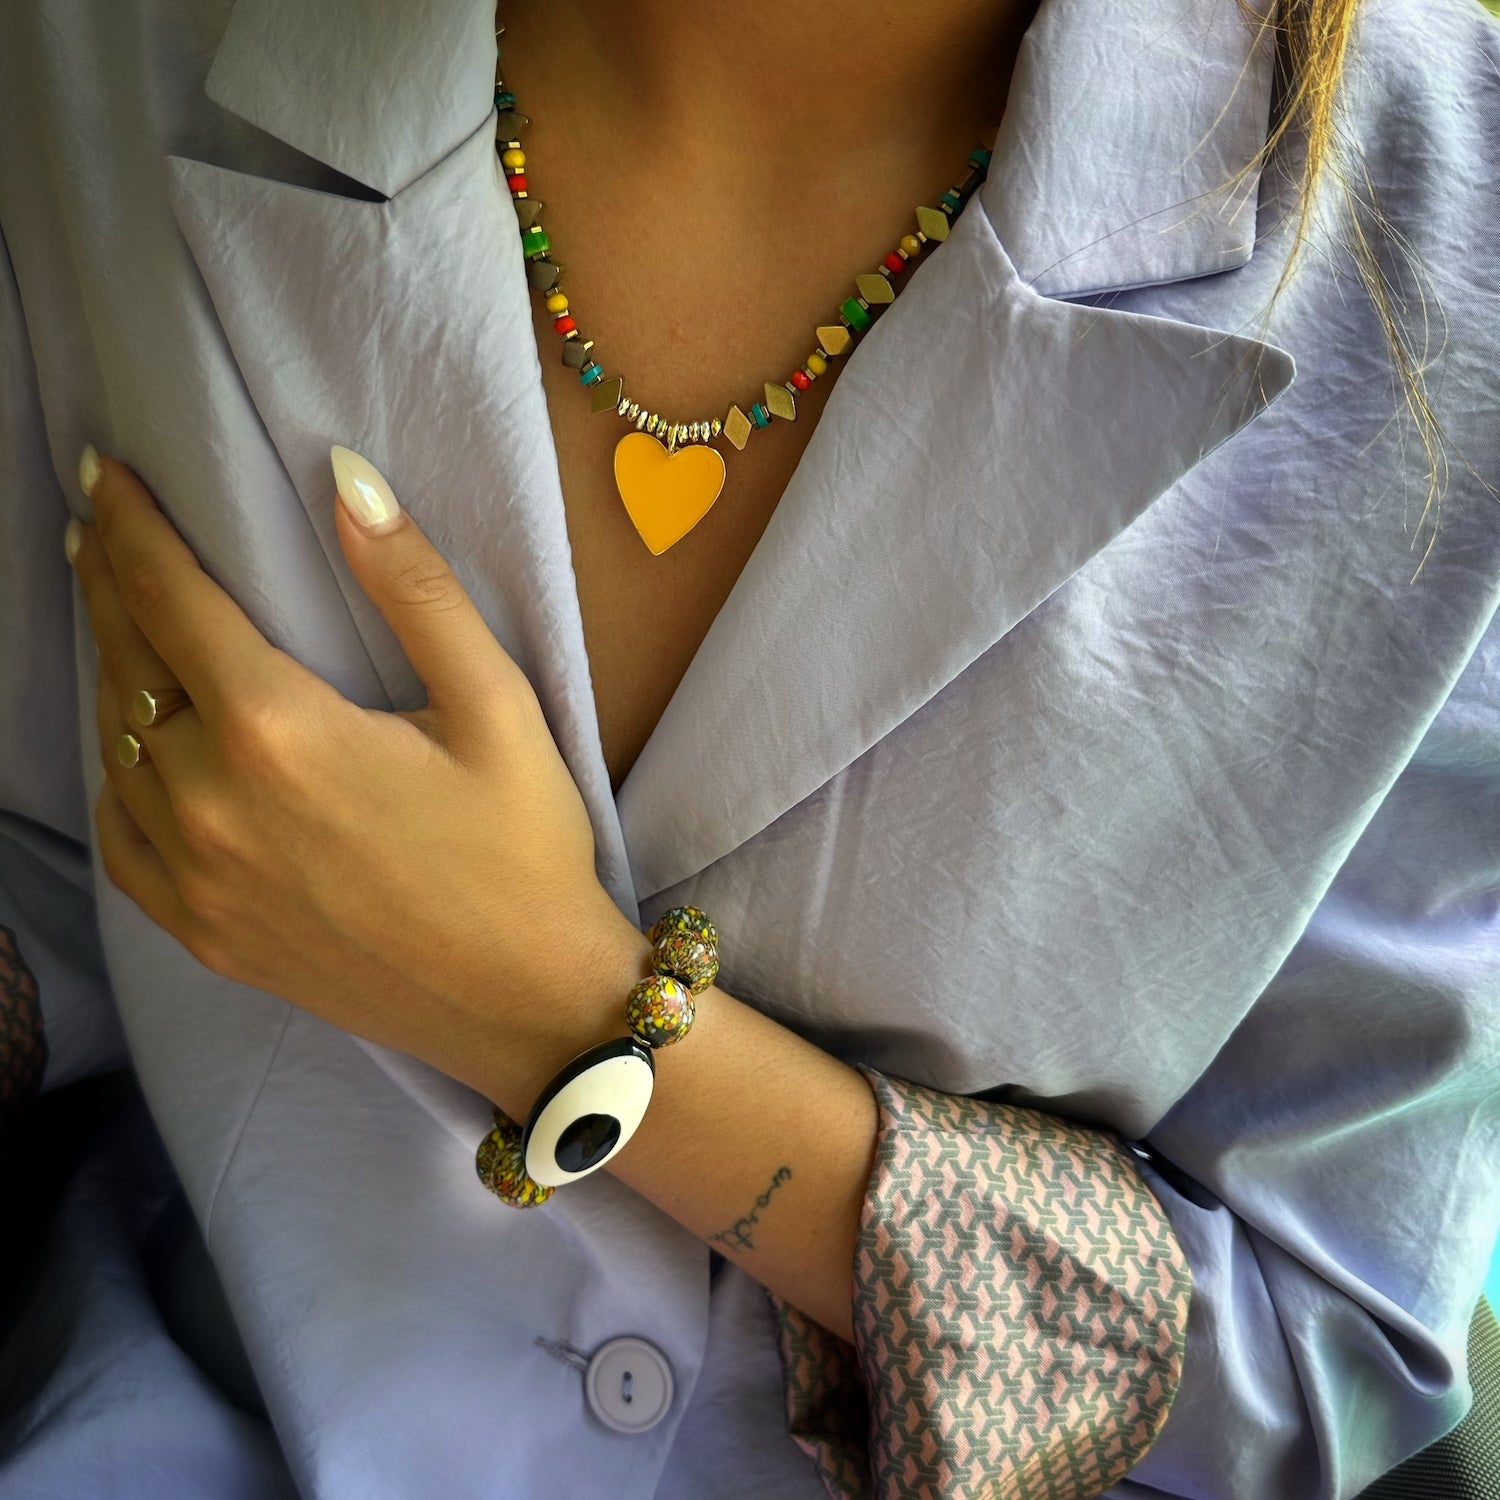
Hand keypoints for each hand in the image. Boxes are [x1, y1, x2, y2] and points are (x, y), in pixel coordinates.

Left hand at [66, 445, 646, 1100]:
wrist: (524, 1004)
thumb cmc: (524, 851)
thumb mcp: (497, 707)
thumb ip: (416, 590)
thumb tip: (348, 479)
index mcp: (277, 731)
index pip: (166, 597)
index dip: (130, 526)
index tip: (104, 472)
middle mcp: (209, 802)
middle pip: (127, 664)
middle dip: (108, 582)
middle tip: (99, 524)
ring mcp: (195, 879)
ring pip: (115, 745)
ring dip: (113, 669)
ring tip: (121, 618)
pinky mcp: (202, 934)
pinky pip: (121, 833)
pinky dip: (116, 771)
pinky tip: (135, 745)